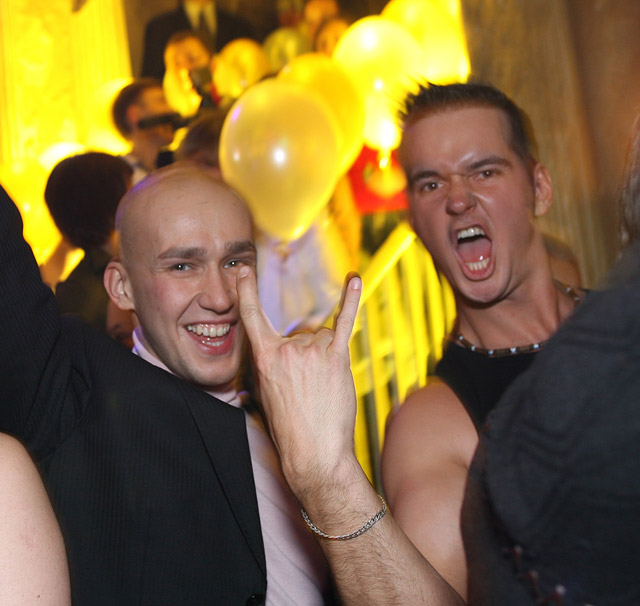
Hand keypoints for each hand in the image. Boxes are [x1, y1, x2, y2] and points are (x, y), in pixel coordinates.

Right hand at [237, 267, 361, 497]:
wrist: (313, 453)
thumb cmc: (290, 427)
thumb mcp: (266, 393)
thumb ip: (272, 364)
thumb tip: (287, 349)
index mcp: (265, 357)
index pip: (253, 316)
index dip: (247, 291)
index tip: (243, 271)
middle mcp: (287, 348)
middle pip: (303, 334)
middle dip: (309, 357)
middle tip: (309, 389)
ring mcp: (312, 351)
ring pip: (324, 337)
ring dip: (327, 357)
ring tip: (324, 387)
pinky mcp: (336, 357)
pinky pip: (344, 322)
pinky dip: (352, 300)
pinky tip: (354, 280)